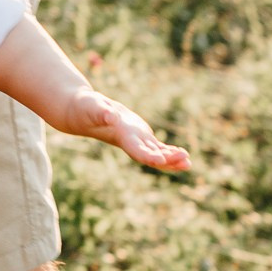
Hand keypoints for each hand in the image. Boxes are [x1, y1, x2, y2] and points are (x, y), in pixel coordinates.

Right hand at [69, 86, 190, 169]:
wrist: (83, 112)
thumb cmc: (86, 108)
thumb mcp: (93, 107)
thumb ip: (102, 112)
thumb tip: (111, 116)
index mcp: (121, 137)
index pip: (136, 150)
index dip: (148, 156)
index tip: (161, 160)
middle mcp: (131, 142)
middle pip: (151, 156)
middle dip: (167, 160)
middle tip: (185, 161)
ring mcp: (137, 141)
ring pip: (157, 154)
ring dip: (172, 159)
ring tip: (188, 163)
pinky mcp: (140, 136)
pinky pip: (157, 147)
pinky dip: (169, 152)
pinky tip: (183, 155)